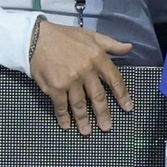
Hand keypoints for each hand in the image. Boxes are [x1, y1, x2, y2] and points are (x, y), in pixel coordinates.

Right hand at [29, 19, 133, 133]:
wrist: (37, 38)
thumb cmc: (65, 36)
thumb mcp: (92, 35)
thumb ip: (111, 44)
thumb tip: (129, 48)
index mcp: (97, 57)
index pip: (114, 79)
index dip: (122, 95)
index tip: (128, 107)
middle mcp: (86, 71)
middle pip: (98, 97)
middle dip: (103, 114)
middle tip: (107, 127)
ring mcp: (70, 81)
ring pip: (80, 105)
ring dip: (84, 120)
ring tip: (87, 131)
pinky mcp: (55, 88)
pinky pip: (61, 106)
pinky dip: (64, 117)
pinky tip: (67, 125)